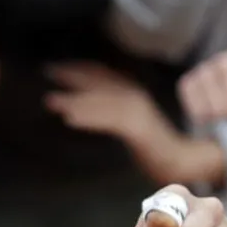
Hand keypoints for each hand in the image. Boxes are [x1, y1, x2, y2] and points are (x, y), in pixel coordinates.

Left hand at [48, 62, 226, 186]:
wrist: (180, 160)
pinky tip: (70, 119)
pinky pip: (110, 120)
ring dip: (74, 99)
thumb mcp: (126, 122)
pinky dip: (90, 118)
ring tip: (50, 100)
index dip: (78, 68)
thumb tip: (74, 108)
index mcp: (131, 92)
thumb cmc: (150, 144)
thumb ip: (108, 112)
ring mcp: (138, 111)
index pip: (102, 74)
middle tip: (46, 71)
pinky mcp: (139, 128)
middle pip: (100, 81)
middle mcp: (135, 96)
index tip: (54, 66)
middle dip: (72, 75)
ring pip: (102, 100)